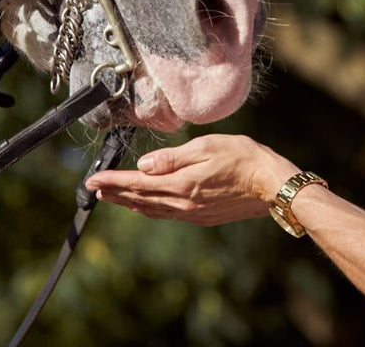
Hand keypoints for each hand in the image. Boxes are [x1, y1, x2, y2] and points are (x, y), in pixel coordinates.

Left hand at [84, 134, 299, 225]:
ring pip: (152, 209)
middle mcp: (184, 203)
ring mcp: (193, 213)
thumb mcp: (205, 147)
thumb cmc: (242, 158)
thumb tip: (143, 165)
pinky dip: (149, 208)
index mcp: (181, 185)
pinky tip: (144, 205)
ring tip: (111, 197)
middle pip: (140, 198)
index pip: (137, 183)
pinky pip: (167, 213)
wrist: (272, 185)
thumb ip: (172, 158)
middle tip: (93, 189)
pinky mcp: (202, 216)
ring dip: (129, 202)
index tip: (92, 180)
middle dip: (115, 193)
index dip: (112, 182)